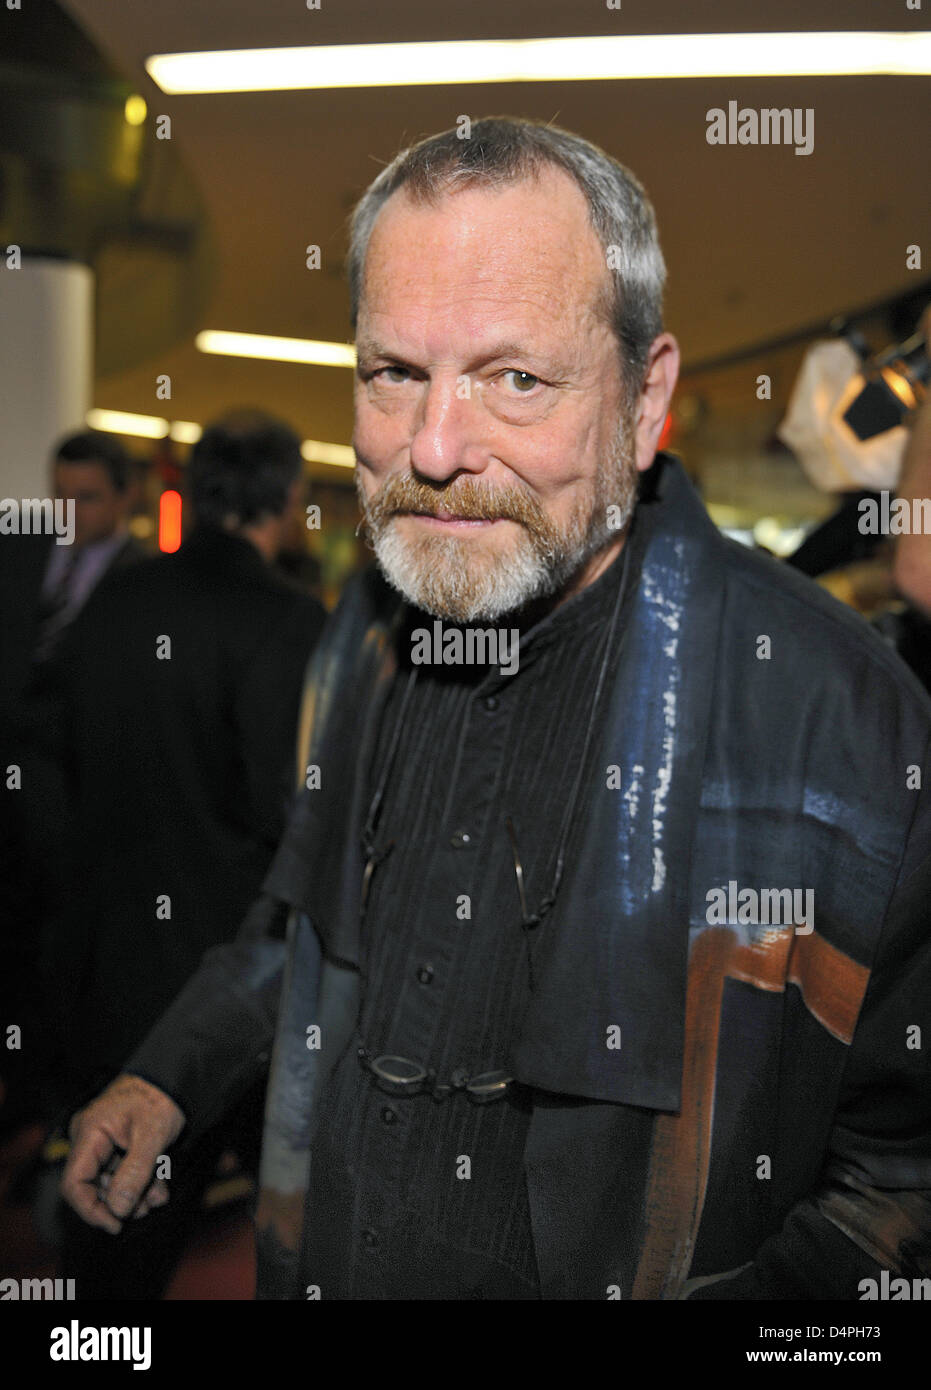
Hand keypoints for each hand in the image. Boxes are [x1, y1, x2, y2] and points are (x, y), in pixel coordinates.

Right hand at [60, 1074, 185, 1233]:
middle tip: (146, 1209)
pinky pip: (120, 1170)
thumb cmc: (160, 1098)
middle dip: (119, 1202)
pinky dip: (138, 1182)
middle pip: (92, 1185)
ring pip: (109, 1180)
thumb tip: (117, 1210)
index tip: (116, 1224)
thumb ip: (134, 1174)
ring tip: (157, 1198)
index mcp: (89, 1132)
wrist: (174, 1075)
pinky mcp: (116, 1144)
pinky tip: (158, 1189)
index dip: (91, 1210)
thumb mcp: (152, 1137)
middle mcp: (89, 1138)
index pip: (74, 1182)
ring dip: (133, 1194)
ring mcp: (102, 1141)